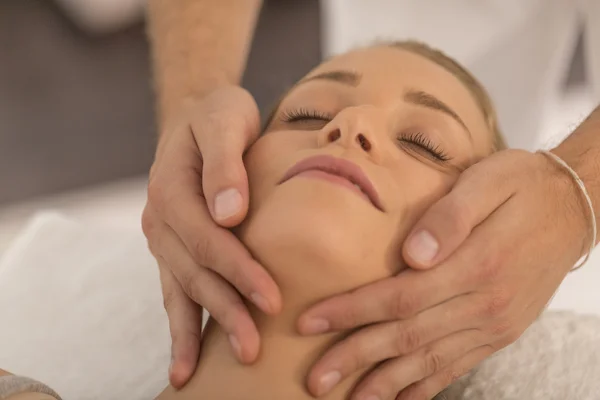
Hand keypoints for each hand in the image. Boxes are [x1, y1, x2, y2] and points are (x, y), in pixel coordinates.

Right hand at [142, 86, 281, 387]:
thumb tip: (229, 213)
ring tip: (211, 372)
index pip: (206, 239)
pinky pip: (175, 291)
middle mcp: (161, 219)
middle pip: (194, 273)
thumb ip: (224, 163)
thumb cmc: (219, 115)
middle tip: (254, 349)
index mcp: (171, 189)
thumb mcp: (224, 120)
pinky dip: (180, 327)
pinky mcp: (173, 249)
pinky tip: (185, 364)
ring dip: (199, 330)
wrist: (198, 114)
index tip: (270, 298)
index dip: (237, 271)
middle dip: (225, 310)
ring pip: (182, 289)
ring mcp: (163, 238)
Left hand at [297, 149, 588, 399]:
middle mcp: (484, 303)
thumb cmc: (522, 186)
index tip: (311, 322)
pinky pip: (458, 366)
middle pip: (406, 337)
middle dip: (355, 357)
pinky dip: (427, 386)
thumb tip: (413, 254)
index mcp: (475, 264)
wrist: (573, 208)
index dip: (352, 312)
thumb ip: (449, 216)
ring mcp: (494, 324)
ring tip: (350, 398)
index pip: (399, 297)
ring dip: (386, 382)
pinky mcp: (501, 332)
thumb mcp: (487, 182)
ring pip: (429, 361)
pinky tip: (402, 398)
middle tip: (316, 378)